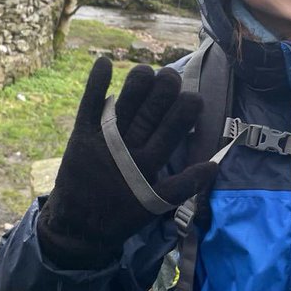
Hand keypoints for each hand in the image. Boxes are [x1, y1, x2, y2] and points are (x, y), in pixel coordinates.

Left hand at [36, 57, 216, 267]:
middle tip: (173, 77)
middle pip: (151, 110)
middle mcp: (127, 148)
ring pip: (126, 104)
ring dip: (138, 83)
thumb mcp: (156, 206)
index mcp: (148, 165)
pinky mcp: (81, 136)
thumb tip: (214, 164)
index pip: (173, 129)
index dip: (186, 109)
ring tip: (148, 71)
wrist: (76, 228)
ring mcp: (102, 140)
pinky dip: (96, 84)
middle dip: (165, 89)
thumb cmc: (121, 217)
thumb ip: (185, 185)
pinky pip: (89, 105)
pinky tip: (105, 62)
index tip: (195, 98)